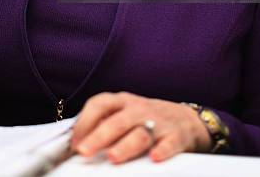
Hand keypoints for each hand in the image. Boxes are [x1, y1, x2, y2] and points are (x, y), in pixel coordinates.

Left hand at [70, 91, 211, 163]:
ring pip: (140, 133)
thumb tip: (76, 142)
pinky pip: (170, 142)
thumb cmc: (147, 119)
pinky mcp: (176, 135)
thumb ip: (104, 123)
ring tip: (113, 157)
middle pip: (117, 121)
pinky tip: (155, 157)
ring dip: (126, 145)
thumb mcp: (125, 113)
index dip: (84, 121)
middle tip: (85, 150)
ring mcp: (158, 121)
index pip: (99, 104)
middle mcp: (138, 109)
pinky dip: (163, 149)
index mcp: (122, 102)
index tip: (74, 142)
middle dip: (99, 136)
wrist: (186, 119)